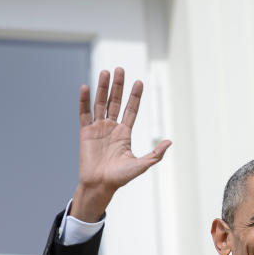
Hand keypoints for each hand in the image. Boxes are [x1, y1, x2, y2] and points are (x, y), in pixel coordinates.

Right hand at [70, 67, 170, 221]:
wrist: (100, 185)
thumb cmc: (120, 177)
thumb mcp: (142, 165)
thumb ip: (156, 154)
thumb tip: (169, 142)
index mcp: (125, 133)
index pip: (131, 110)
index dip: (135, 96)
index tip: (139, 82)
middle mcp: (112, 127)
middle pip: (115, 102)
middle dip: (118, 86)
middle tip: (120, 69)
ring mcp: (98, 128)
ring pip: (100, 103)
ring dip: (102, 88)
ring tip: (105, 72)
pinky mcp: (85, 132)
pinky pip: (84, 113)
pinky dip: (84, 100)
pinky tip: (86, 87)